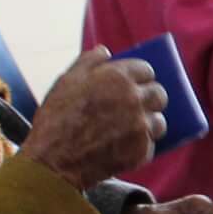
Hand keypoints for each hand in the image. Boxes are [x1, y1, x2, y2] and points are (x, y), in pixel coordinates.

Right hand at [17, 47, 166, 188]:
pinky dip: (139, 147)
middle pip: (159, 94)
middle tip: (137, 108)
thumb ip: (88, 62)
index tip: (135, 85)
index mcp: (117, 77)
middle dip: (150, 99)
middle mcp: (134, 99)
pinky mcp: (141, 151)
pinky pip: (150, 145)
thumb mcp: (66, 82)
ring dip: (148, 124)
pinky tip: (121, 148)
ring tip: (129, 131)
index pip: (146, 70)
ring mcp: (140, 126)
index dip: (140, 78)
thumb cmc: (56, 119)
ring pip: (159, 122)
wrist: (52, 162)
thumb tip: (105, 51)